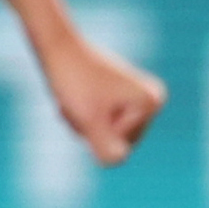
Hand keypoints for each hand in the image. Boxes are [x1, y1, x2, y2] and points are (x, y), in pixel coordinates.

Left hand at [37, 23, 168, 165]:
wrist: (56, 46)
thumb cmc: (73, 81)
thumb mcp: (88, 121)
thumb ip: (104, 147)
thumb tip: (118, 161)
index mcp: (152, 103)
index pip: (120, 147)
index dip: (96, 131)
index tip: (88, 102)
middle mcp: (151, 99)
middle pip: (116, 141)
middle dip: (90, 129)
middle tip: (79, 102)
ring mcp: (135, 97)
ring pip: (105, 134)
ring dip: (83, 123)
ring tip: (75, 99)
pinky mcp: (119, 95)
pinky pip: (99, 123)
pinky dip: (81, 116)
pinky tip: (74, 96)